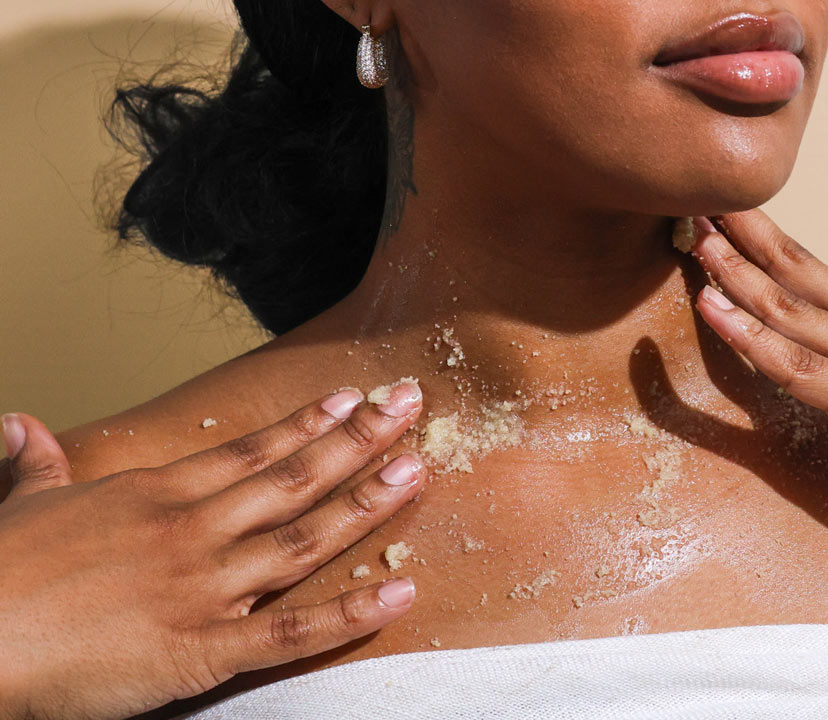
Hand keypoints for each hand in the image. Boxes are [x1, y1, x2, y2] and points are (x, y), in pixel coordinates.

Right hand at [0, 382, 426, 719]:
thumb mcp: (21, 504)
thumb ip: (38, 464)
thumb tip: (19, 425)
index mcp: (156, 495)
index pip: (249, 450)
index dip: (306, 424)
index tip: (351, 397)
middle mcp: (192, 530)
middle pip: (293, 478)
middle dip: (358, 441)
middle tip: (409, 406)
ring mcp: (203, 587)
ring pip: (304, 540)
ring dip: (366, 505)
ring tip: (417, 473)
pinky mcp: (201, 649)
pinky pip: (291, 631)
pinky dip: (349, 614)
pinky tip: (399, 595)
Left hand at [686, 211, 827, 527]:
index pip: (813, 270)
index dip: (765, 242)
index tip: (727, 217)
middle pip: (797, 272)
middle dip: (741, 240)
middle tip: (696, 207)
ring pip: (791, 310)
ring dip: (737, 277)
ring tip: (697, 246)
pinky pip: (803, 371)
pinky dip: (754, 341)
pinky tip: (718, 316)